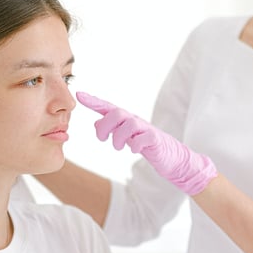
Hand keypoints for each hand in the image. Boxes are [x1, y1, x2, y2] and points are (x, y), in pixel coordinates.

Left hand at [76, 91, 217, 194]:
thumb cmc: (147, 145)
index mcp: (126, 120)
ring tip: (118, 147)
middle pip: (116, 112)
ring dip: (118, 137)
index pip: (108, 107)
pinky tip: (133, 150)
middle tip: (102, 139)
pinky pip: (144, 137)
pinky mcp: (156, 140)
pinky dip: (135, 145)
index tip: (79, 95)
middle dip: (104, 126)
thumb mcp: (127, 136)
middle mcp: (135, 121)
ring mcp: (146, 129)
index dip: (94, 101)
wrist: (172, 157)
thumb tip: (97, 122)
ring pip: (129, 123)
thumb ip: (113, 128)